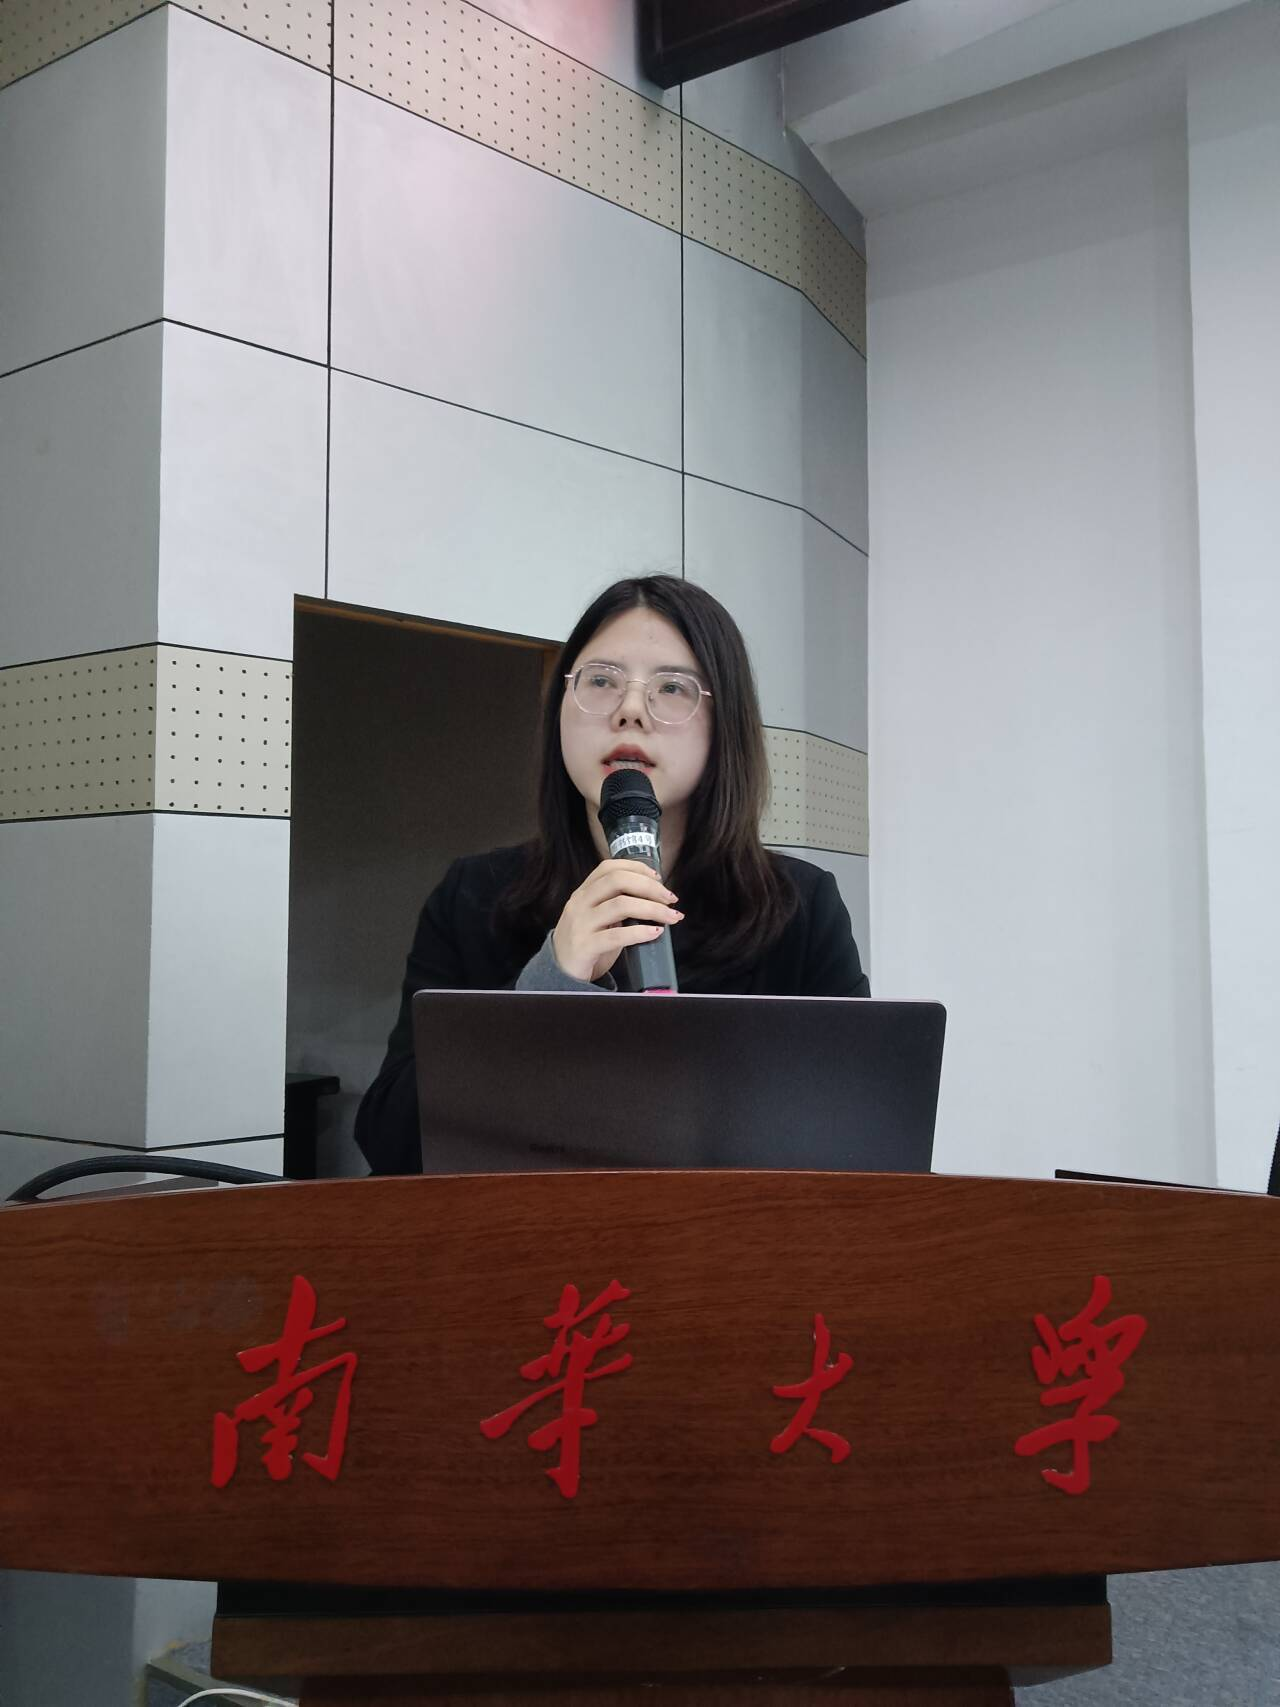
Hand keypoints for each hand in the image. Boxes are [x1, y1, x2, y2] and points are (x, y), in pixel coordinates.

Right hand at [552, 859, 683, 982]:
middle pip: (618, 881)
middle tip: (670, 898)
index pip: (609, 868)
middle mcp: (580, 903)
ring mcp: (581, 924)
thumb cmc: (586, 941)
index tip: (658, 878)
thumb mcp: (596, 916)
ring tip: (671, 916)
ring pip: (621, 905)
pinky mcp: (585, 946)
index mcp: (584, 892)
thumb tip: (655, 896)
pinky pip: (617, 936)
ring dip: (652, 909)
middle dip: (650, 887)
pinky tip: (655, 932)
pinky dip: (640, 933)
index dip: (637, 868)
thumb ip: (615, 903)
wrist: (559, 972)